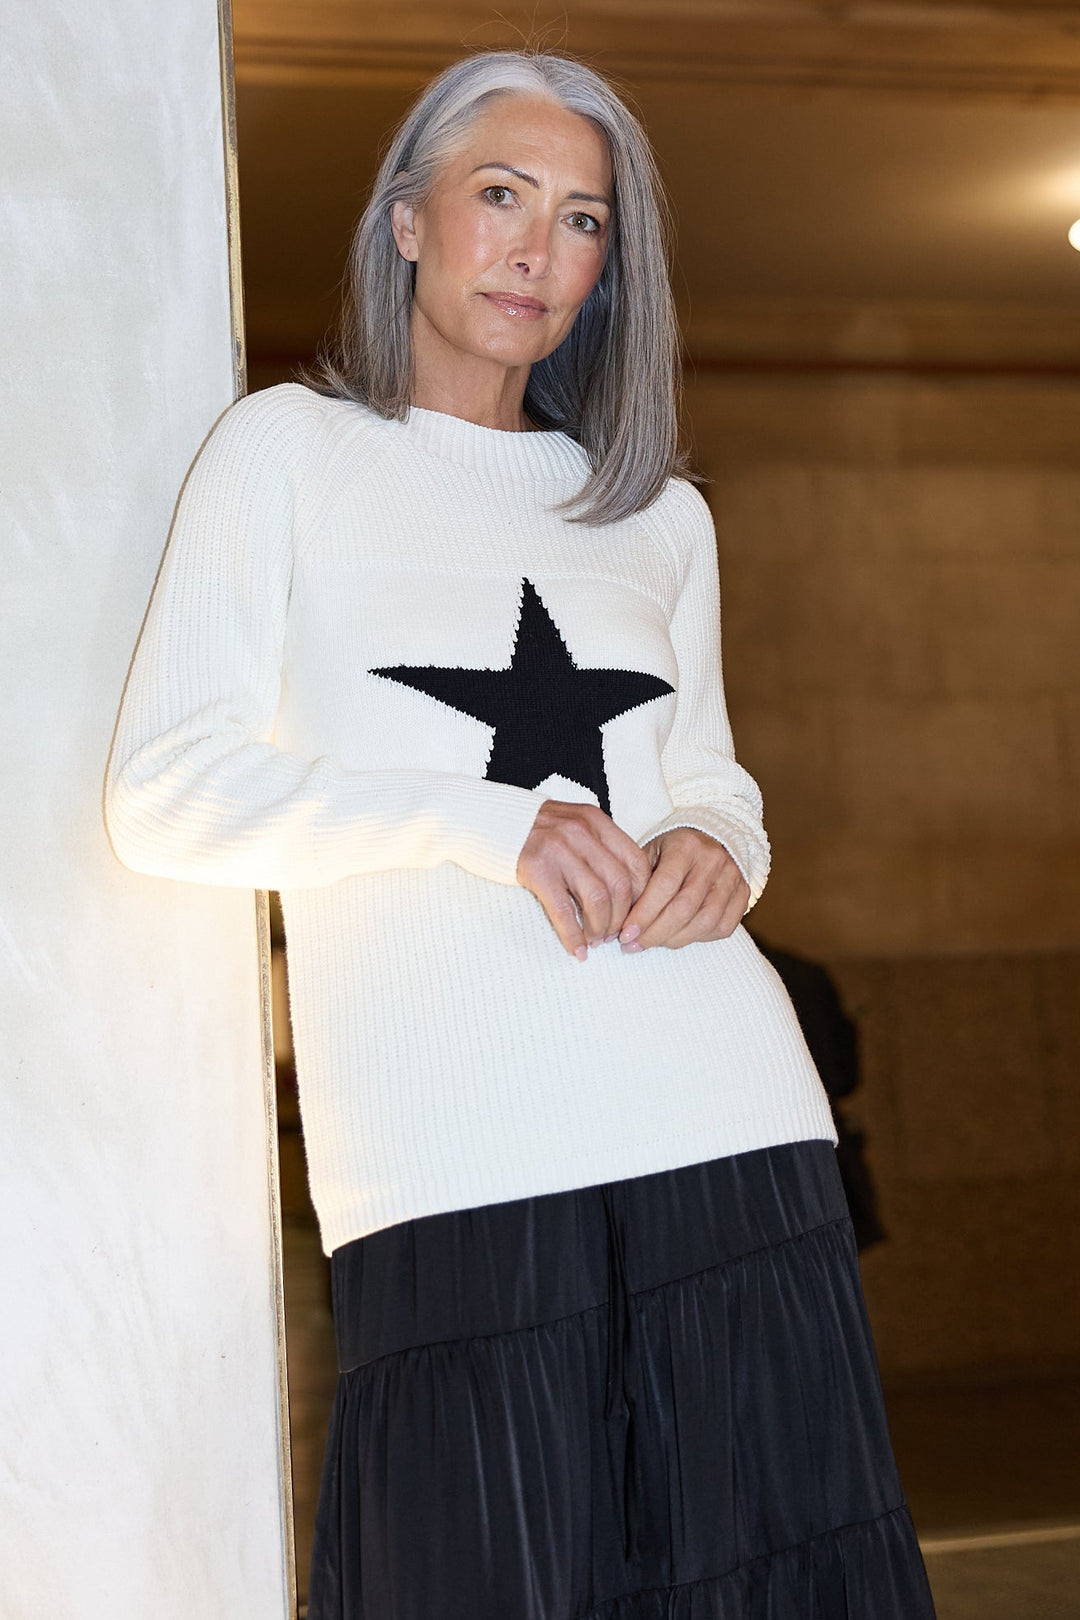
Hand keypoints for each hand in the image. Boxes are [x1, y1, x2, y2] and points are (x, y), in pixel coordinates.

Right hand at [516, 800, 653, 959]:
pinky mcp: (537, 869)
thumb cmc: (534, 829)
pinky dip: (573, 936)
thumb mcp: (573, 825)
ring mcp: (559, 849)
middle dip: (621, 917)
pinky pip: (564, 911)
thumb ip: (599, 846)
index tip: (634, 914)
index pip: (635, 862)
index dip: (641, 895)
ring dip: (600, 927)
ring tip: (595, 940)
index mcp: (595, 820)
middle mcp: (581, 832)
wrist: (486, 819)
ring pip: (597, 898)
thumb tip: (626, 890)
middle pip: (620, 884)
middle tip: (613, 933)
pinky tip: (577, 950)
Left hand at [617, 827, 748, 951]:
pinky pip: (722, 927)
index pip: (665, 885)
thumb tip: (621, 921)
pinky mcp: (744, 895)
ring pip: (705, 921)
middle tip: (633, 945)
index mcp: (686, 846)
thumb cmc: (672, 851)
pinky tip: (679, 936)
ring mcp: (732, 878)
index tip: (626, 934)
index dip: (644, 914)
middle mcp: (713, 860)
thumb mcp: (651, 853)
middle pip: (685, 908)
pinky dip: (698, 938)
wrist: (712, 838)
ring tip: (653, 943)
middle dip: (655, 933)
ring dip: (675, 939)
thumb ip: (638, 882)